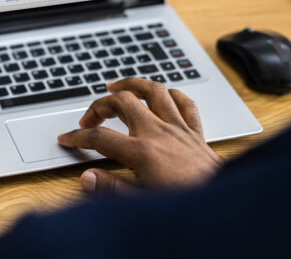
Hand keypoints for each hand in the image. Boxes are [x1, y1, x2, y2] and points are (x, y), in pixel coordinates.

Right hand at [58, 78, 221, 192]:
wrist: (223, 206)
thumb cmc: (186, 205)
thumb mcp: (142, 203)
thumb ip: (111, 189)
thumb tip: (87, 177)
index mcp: (142, 152)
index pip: (99, 137)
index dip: (78, 136)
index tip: (67, 139)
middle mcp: (159, 133)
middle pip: (122, 102)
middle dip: (100, 104)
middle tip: (89, 117)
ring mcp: (178, 128)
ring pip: (153, 90)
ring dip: (132, 84)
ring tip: (116, 86)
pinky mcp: (195, 132)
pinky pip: (184, 102)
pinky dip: (170, 94)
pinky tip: (161, 94)